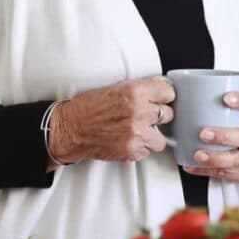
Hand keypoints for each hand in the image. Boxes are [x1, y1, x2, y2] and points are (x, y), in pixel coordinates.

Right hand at [48, 77, 175, 165]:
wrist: (69, 129)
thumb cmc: (88, 108)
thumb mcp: (116, 88)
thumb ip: (141, 90)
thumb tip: (162, 91)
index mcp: (135, 92)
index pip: (169, 92)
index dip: (164, 97)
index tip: (162, 100)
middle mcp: (139, 111)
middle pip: (168, 114)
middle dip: (159, 116)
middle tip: (146, 116)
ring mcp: (137, 133)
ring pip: (162, 137)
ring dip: (152, 135)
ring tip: (138, 131)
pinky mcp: (132, 150)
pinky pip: (148, 151)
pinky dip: (141, 147)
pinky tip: (128, 140)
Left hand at [182, 91, 238, 184]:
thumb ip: (226, 101)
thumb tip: (191, 90)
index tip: (226, 97)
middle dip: (223, 136)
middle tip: (204, 133)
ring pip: (234, 160)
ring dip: (214, 158)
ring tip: (198, 154)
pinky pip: (223, 174)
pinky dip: (204, 170)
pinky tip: (191, 164)